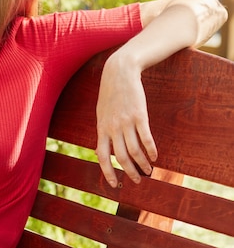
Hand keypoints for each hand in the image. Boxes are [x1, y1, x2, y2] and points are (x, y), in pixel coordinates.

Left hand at [95, 53, 157, 187]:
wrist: (119, 73)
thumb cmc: (110, 94)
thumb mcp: (101, 113)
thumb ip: (103, 131)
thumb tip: (101, 150)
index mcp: (101, 128)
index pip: (102, 156)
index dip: (107, 172)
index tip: (114, 184)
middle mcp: (112, 127)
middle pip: (121, 157)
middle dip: (130, 172)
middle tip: (138, 181)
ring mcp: (126, 122)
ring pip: (135, 150)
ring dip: (143, 164)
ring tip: (149, 170)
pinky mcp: (139, 115)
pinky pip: (146, 138)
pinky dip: (151, 150)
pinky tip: (155, 156)